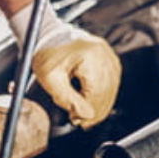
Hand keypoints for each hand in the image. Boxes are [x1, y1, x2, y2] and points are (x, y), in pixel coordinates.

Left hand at [10, 6, 121, 128]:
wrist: (46, 35)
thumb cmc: (46, 54)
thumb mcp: (50, 79)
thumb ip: (67, 99)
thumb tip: (86, 115)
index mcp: (90, 56)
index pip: (96, 93)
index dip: (88, 111)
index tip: (76, 121)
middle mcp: (103, 53)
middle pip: (106, 91)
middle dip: (94, 111)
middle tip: (82, 123)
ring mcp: (108, 54)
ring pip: (112, 88)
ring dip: (100, 105)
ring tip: (87, 116)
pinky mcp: (108, 56)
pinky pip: (112, 80)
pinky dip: (104, 94)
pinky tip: (94, 103)